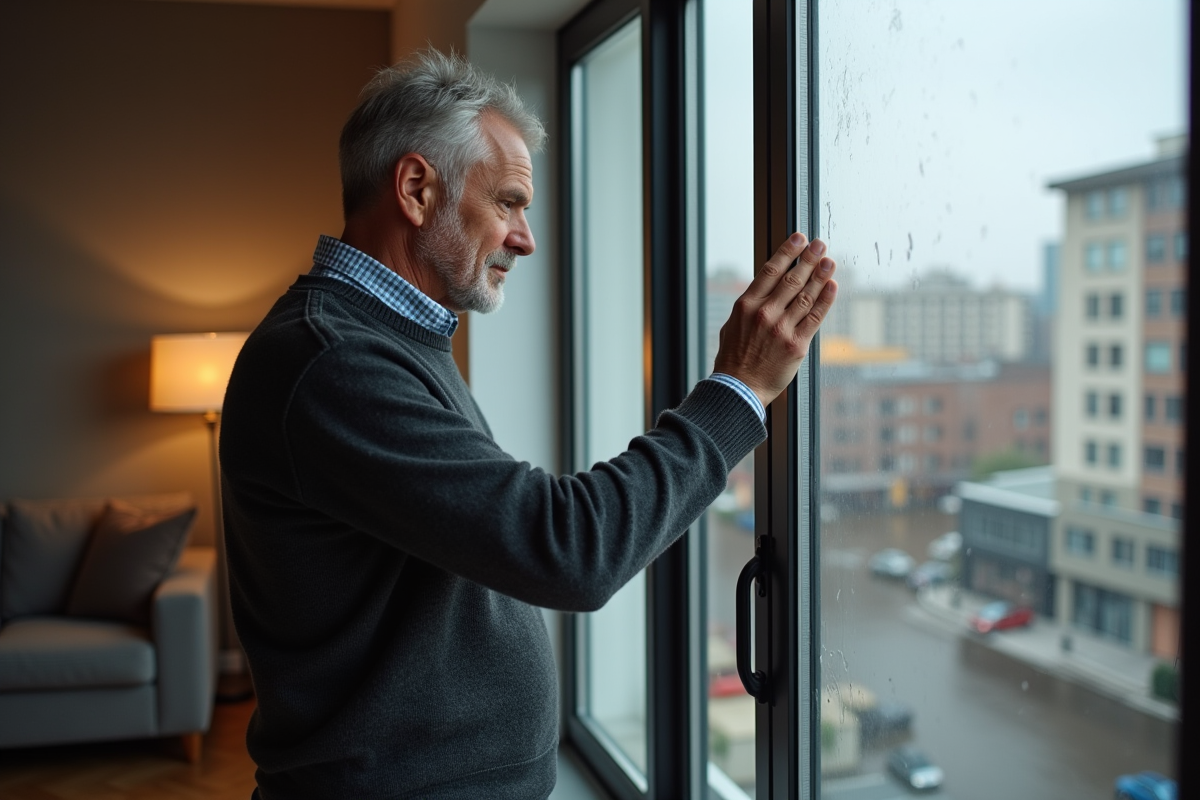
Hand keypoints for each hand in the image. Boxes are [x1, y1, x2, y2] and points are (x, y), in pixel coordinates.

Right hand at [713, 233, 837, 407]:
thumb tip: (765, 289)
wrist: (738, 389)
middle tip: (821, 244)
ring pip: (806, 295)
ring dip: (821, 275)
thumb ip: (750, 306)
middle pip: (792, 279)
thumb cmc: (734, 359)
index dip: (788, 252)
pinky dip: (825, 300)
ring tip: (830, 261)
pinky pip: (815, 318)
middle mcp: (765, 313)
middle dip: (809, 258)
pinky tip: (833, 286)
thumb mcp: (733, 325)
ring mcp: (782, 329)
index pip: (771, 270)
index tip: (800, 238)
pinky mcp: (796, 345)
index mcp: (746, 305)